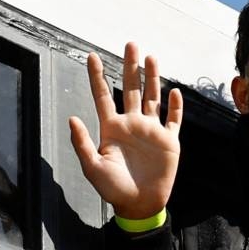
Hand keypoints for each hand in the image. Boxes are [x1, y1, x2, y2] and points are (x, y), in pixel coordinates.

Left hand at [68, 42, 182, 219]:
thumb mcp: (92, 167)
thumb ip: (83, 143)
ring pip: (152, 98)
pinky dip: (176, 106)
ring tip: (151, 58)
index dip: (97, 75)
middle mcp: (132, 124)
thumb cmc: (113, 189)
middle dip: (130, 66)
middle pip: (131, 88)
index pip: (103, 95)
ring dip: (152, 78)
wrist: (139, 205)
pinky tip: (174, 92)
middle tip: (130, 44)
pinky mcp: (169, 142)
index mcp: (112, 128)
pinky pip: (174, 120)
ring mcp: (151, 131)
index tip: (91, 55)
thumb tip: (72, 117)